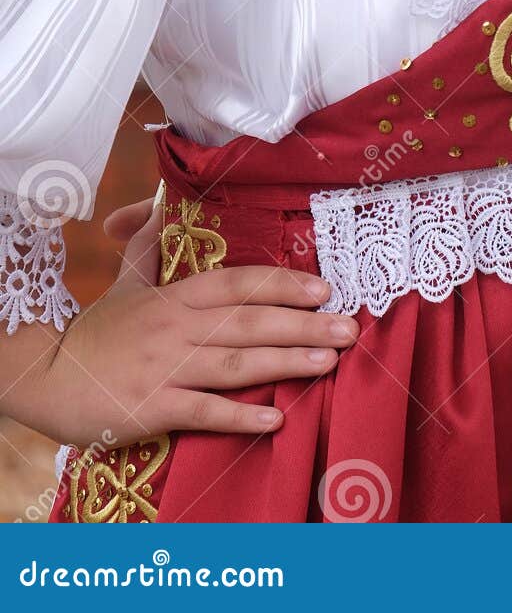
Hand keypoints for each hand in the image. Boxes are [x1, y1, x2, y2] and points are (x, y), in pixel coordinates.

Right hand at [25, 193, 357, 447]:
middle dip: (304, 325)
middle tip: (349, 329)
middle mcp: (177, 328)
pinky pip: (203, 411)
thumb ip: (148, 245)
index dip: (283, 284)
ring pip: (236, 363)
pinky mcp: (152, 407)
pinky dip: (239, 415)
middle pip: (250, 322)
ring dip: (286, 363)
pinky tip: (274, 419)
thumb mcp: (125, 282)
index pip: (239, 283)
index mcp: (177, 297)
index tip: (324, 288)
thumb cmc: (97, 331)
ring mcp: (166, 368)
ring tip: (328, 363)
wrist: (47, 375)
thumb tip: (157, 205)